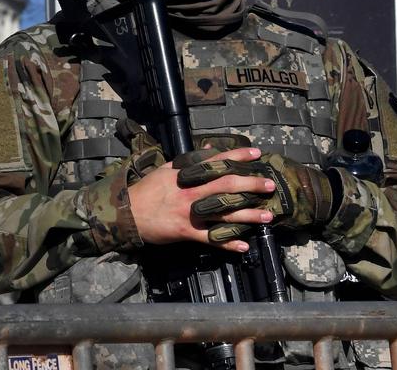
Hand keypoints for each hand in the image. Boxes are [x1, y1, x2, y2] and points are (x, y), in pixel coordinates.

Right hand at [127, 146, 275, 252]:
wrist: (126, 213)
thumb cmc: (146, 191)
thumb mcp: (165, 170)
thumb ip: (189, 162)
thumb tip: (209, 150)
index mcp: (185, 175)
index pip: (216, 161)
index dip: (237, 156)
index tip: (256, 153)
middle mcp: (190, 192)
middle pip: (226, 186)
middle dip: (251, 184)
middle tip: (270, 185)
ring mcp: (189, 212)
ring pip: (224, 213)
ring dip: (248, 215)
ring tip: (267, 216)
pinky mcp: (185, 231)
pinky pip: (211, 238)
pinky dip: (227, 243)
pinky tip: (243, 246)